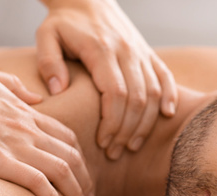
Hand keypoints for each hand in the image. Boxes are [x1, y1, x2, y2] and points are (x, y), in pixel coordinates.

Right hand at [0, 66, 92, 195]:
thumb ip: (14, 86)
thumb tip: (37, 97)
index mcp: (24, 111)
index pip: (65, 135)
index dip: (77, 155)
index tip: (81, 170)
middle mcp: (27, 128)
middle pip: (71, 155)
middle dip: (85, 178)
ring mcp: (17, 145)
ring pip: (62, 170)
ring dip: (77, 191)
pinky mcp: (2, 162)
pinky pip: (39, 183)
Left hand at [36, 0, 177, 159]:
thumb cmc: (63, 23)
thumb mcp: (46, 35)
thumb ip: (49, 63)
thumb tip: (58, 91)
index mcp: (102, 50)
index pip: (115, 94)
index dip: (112, 123)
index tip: (101, 142)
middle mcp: (127, 51)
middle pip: (137, 100)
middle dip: (126, 131)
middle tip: (113, 152)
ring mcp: (141, 52)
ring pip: (154, 94)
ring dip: (145, 124)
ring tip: (131, 145)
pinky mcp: (149, 53)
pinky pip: (166, 78)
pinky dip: (170, 97)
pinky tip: (166, 117)